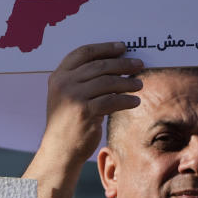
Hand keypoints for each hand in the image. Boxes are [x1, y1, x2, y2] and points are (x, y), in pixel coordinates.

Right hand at [42, 42, 142, 161]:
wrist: (59, 150)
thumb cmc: (68, 123)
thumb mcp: (67, 97)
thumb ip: (82, 80)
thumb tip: (115, 64)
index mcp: (58, 77)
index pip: (82, 53)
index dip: (104, 48)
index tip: (122, 48)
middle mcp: (63, 84)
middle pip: (99, 66)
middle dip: (122, 64)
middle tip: (138, 64)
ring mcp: (72, 98)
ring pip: (108, 82)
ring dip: (127, 82)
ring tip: (139, 84)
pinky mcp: (84, 112)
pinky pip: (112, 100)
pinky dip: (126, 100)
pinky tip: (135, 102)